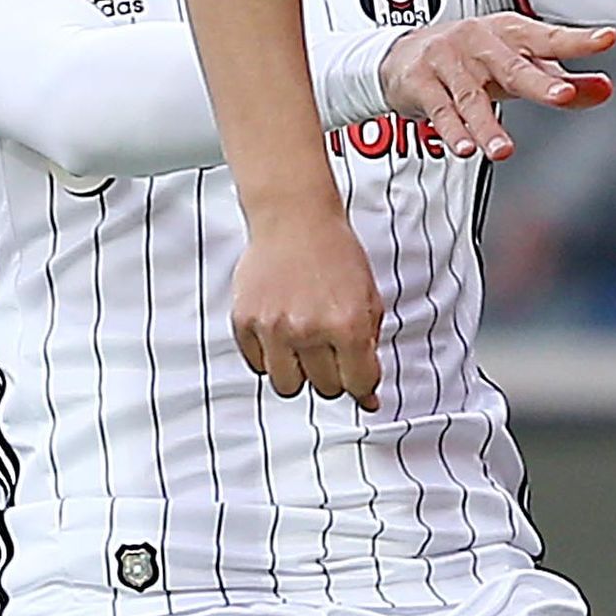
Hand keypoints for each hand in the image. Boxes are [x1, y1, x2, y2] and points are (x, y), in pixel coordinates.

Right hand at [233, 208, 385, 409]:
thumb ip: (370, 348)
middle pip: (325, 389)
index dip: (362, 382)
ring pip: (287, 386)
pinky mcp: (245, 322)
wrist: (295, 218)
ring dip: (299, 373)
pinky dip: (270, 356)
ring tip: (304, 347)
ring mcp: (273, 328)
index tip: (359, 376)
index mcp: (346, 324)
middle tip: (331, 350)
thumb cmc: (334, 253)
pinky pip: (258, 364)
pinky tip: (281, 332)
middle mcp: (308, 329)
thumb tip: (367, 397)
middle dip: (333, 374)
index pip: (358, 385)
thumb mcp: (368, 299)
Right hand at [378, 12, 614, 158]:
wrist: (402, 54)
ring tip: (504, 151)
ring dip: (488, 126)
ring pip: (473, 97)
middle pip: (513, 65)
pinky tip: (463, 147)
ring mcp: (448, 60)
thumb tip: (604, 90)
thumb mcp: (517, 66)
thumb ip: (561, 81)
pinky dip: (452, 129)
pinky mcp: (421, 81)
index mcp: (510, 33)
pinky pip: (439, 109)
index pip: (549, 37)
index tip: (605, 39)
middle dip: (539, 81)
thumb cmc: (470, 58)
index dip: (577, 40)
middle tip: (562, 95)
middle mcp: (480, 42)